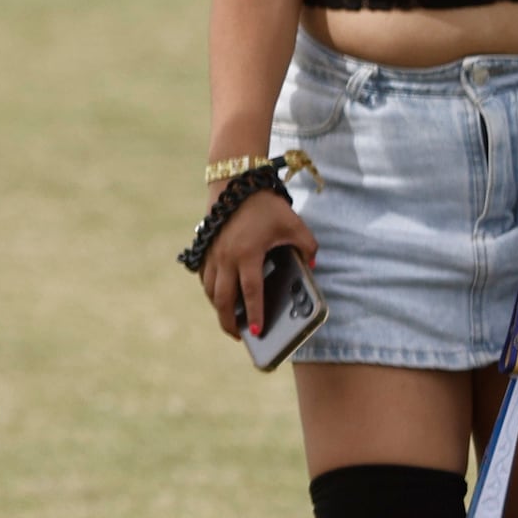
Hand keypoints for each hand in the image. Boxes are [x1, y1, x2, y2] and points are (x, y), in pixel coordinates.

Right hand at [197, 186, 317, 339]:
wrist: (235, 182)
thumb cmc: (266, 205)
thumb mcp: (294, 225)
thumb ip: (307, 247)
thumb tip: (312, 266)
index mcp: (247, 254)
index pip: (250, 293)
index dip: (254, 314)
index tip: (258, 332)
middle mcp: (225, 257)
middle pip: (223, 298)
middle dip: (229, 321)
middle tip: (240, 336)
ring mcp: (212, 253)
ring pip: (210, 290)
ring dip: (218, 308)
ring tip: (229, 321)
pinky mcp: (205, 248)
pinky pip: (204, 277)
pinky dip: (211, 291)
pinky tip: (219, 297)